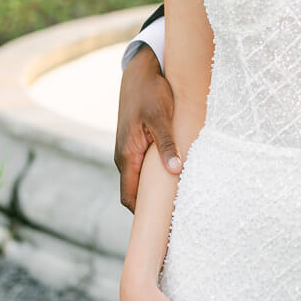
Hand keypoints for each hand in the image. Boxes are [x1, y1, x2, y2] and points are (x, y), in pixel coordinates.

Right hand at [115, 44, 180, 211]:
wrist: (141, 71)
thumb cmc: (150, 92)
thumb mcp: (160, 116)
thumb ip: (167, 144)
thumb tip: (175, 170)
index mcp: (126, 155)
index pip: (129, 197)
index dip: (142, 215)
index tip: (160, 229)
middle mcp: (124, 156)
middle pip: (134, 193)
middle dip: (149, 208)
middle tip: (172, 223)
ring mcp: (129, 149)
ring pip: (139, 179)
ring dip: (153, 192)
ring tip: (175, 205)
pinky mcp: (137, 142)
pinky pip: (143, 166)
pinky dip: (154, 177)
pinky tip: (173, 178)